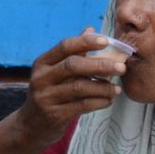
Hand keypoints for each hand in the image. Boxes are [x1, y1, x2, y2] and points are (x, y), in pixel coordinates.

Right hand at [14, 27, 124, 144]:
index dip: (86, 42)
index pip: (65, 46)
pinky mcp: (54, 114)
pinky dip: (99, 102)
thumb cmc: (51, 93)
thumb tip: (90, 28)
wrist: (31, 125)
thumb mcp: (55, 71)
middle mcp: (41, 78)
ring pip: (80, 87)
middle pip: (73, 65)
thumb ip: (73, 52)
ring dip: (103, 87)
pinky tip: (108, 100)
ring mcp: (46, 97)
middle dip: (100, 65)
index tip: (106, 41)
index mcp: (42, 63)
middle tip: (122, 67)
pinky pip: (82, 105)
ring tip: (116, 89)